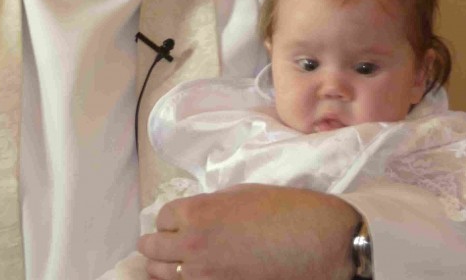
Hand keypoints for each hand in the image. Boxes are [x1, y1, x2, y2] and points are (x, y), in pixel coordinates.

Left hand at [137, 184, 358, 279]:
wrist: (314, 241)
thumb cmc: (283, 209)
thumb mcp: (240, 194)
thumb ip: (210, 206)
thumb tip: (196, 217)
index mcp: (197, 211)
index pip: (162, 218)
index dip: (171, 219)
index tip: (179, 222)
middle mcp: (192, 243)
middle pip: (151, 248)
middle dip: (158, 244)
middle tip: (170, 243)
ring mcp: (203, 274)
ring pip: (159, 274)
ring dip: (165, 265)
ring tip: (176, 262)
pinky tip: (196, 274)